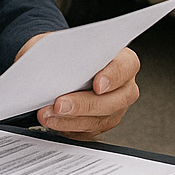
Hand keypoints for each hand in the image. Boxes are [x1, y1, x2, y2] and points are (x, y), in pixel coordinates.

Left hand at [20, 36, 141, 140]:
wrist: (55, 70)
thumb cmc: (62, 53)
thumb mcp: (58, 43)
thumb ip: (61, 48)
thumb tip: (53, 60)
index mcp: (120, 59)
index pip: (126, 66)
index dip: (114, 76)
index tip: (97, 84)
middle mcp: (122, 85)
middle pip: (115, 99)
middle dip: (85, 104)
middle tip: (60, 104)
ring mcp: (113, 107)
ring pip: (100, 119)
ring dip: (71, 119)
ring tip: (47, 113)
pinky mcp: (100, 123)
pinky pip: (88, 131)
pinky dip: (67, 127)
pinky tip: (52, 120)